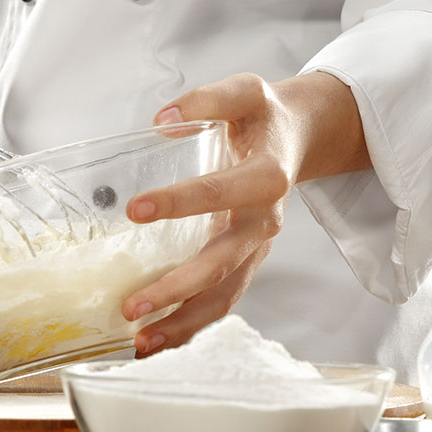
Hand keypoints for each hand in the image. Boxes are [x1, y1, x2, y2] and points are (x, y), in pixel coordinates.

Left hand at [119, 72, 370, 355]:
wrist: (298, 138)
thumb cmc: (263, 115)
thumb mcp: (243, 90)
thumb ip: (206, 100)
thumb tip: (163, 120)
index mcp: (265, 177)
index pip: (219, 192)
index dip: (179, 202)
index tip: (135, 210)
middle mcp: (264, 222)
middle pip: (222, 263)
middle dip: (178, 288)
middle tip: (133, 305)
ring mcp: (256, 249)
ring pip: (224, 296)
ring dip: (183, 322)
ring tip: (139, 341)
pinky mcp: (245, 264)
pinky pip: (221, 302)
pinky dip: (190, 326)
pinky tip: (155, 341)